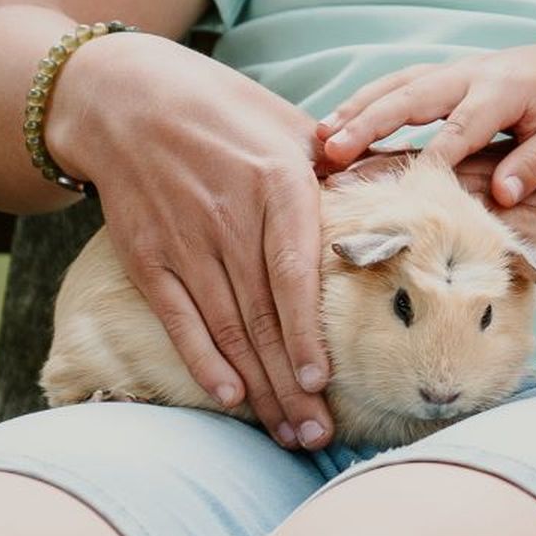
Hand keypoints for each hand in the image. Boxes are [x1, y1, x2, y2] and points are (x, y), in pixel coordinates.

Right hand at [40, 31, 334, 448]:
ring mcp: (184, 239)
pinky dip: (202, 360)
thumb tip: (409, 184)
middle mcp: (229, 216)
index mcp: (276, 182)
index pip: (295, 274)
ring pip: (226, 328)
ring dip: (258, 386)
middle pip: (263, 317)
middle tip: (317, 437)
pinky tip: (228, 396)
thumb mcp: (289, 125)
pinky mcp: (147, 255)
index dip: (307, 333)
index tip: (325, 383)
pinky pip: (178, 317)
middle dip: (292, 384)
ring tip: (286, 432)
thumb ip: (340, 168)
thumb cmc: (227, 111)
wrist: (127, 98)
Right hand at [321, 38, 535, 199]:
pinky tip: (340, 121)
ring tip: (321, 137)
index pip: (463, 126)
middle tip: (334, 151)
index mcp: (506, 90)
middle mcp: (475, 73)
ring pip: (400, 84)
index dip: (434, 155)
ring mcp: (460, 69)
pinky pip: (403, 82)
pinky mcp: (452, 74)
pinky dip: (369, 99)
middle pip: (414, 97)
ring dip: (359, 108)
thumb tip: (501, 197)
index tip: (403, 184)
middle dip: (371, 123)